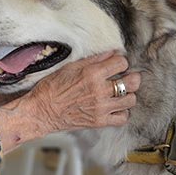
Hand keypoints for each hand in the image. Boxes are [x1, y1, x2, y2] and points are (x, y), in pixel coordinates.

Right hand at [25, 52, 139, 134]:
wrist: (42, 111)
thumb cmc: (52, 88)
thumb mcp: (70, 67)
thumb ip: (93, 60)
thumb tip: (111, 53)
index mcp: (92, 74)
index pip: (121, 63)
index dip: (120, 61)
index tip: (117, 63)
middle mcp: (100, 90)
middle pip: (132, 82)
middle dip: (132, 77)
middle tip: (127, 76)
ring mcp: (101, 107)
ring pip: (131, 100)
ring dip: (128, 94)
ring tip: (120, 92)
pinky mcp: (100, 121)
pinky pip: (123, 117)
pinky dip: (122, 112)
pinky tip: (115, 107)